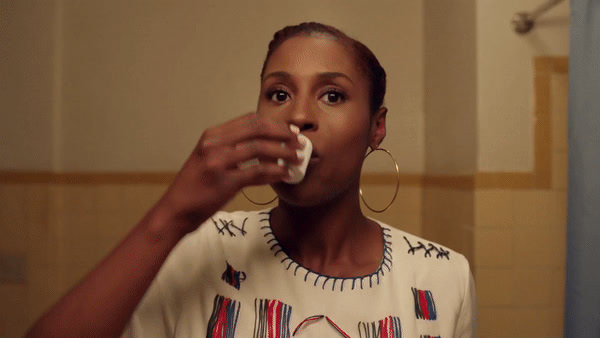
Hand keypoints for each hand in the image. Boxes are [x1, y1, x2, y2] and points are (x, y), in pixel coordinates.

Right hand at [153, 112, 301, 234]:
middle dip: (283, 134)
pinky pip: (257, 172)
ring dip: (284, 152)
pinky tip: (285, 174)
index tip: (289, 130)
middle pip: (258, 129)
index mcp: (212, 135)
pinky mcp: (224, 182)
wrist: (176, 210)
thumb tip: (266, 148)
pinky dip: (275, 171)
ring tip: (297, 159)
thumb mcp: (209, 159)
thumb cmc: (195, 187)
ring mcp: (218, 162)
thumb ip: (232, 150)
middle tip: (299, 142)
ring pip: (260, 148)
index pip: (250, 120)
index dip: (274, 124)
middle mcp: (214, 144)